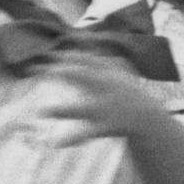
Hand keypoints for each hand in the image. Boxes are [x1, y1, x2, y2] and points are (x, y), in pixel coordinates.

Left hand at [27, 52, 155, 147]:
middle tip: (35, 69)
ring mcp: (106, 108)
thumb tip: (79, 39)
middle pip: (80, 77)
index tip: (48, 55)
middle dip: (60, 72)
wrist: (148, 118)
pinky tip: (58, 144)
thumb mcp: (114, 72)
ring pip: (82, 109)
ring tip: (42, 111)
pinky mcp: (106, 126)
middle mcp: (105, 88)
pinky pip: (88, 133)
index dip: (66, 57)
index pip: (84, 60)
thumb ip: (94, 59)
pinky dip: (73, 138)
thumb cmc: (125, 93)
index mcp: (106, 74)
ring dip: (63, 110)